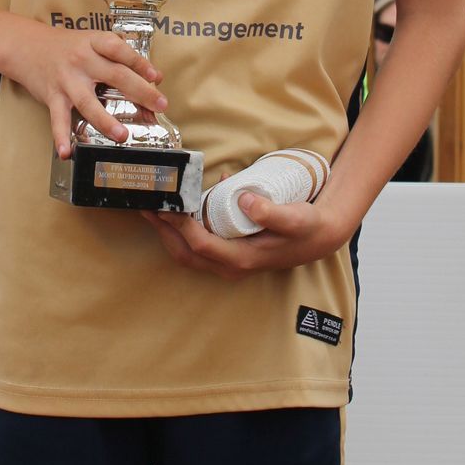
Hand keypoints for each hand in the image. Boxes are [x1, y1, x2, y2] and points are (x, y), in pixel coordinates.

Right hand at [5, 23, 167, 159]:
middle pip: (115, 75)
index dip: (140, 63)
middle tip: (158, 105)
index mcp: (94, 42)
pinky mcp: (52, 96)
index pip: (120, 50)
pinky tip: (66, 152)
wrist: (26, 46)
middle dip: (140, 92)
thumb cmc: (66, 45)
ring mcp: (66, 80)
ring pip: (88, 102)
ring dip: (106, 120)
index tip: (156, 77)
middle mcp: (82, 60)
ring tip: (122, 135)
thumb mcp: (93, 41)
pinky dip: (61, 137)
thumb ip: (120, 55)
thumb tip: (153, 75)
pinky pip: (58, 119)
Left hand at [140, 189, 347, 281]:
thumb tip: (243, 199)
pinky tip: (180, 206)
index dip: (180, 226)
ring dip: (168, 231)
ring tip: (152, 207)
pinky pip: (198, 243)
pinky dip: (183, 228)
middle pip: (185, 251)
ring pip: (188, 251)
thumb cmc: (306, 227)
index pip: (200, 244)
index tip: (167, 205)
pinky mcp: (229, 251)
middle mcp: (230, 264)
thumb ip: (271, 212)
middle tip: (146, 204)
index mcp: (241, 258)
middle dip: (163, 230)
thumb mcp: (295, 217)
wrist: (318, 237)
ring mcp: (228, 260)